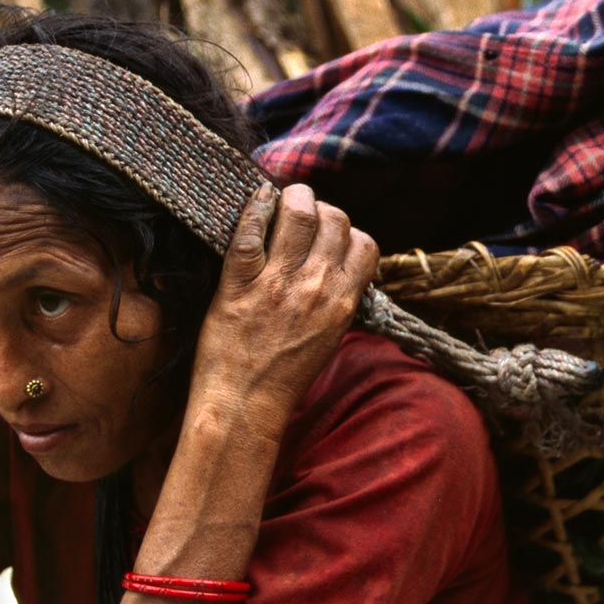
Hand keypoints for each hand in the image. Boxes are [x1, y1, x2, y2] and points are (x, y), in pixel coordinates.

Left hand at [189, 183, 378, 426]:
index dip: (347, 231)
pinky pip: (250, 231)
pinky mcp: (239, 283)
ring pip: (298, 213)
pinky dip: (254, 207)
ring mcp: (278, 283)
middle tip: (301, 212)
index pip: (364, 243)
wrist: (244, 405)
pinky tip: (255, 200)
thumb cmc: (284, 378)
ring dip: (291, 197)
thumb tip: (339, 271)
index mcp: (342, 302)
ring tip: (281, 200)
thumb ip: (337, 301)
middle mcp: (316, 287)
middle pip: (335, 219)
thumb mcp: (328, 338)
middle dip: (321, 207)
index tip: (328, 234)